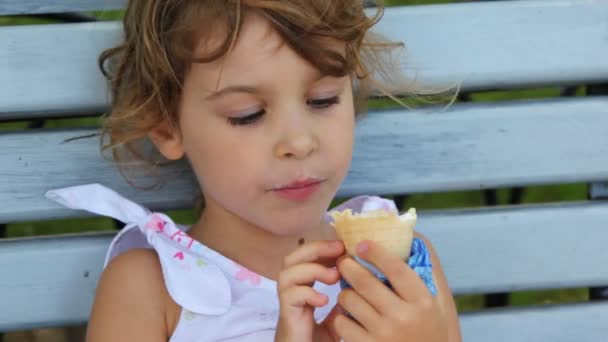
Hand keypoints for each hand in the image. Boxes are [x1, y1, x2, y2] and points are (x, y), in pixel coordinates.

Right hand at [274, 240, 344, 341]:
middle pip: (292, 258)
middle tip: (339, 248)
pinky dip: (308, 293)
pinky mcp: (286, 317)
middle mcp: (291, 293)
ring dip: (312, 269)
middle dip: (316, 248)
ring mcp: (287, 304)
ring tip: (334, 276)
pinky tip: (324, 300)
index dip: (322, 248)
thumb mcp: (334, 324)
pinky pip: (290, 296)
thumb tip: (354, 291)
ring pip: (287, 273)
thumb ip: (341, 309)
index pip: (306, 258)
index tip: (344, 246)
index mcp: (302, 289)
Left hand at [333, 240, 447, 341]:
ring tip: (350, 291)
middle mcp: (403, 318)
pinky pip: (341, 322)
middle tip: (344, 261)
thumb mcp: (440, 304)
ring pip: (349, 299)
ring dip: (345, 291)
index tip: (362, 244)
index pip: (396, 269)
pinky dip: (341, 315)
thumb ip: (429, 272)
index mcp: (422, 302)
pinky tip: (349, 315)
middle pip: (365, 281)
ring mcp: (384, 335)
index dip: (376, 252)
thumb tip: (413, 237)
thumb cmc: (431, 331)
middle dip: (348, 266)